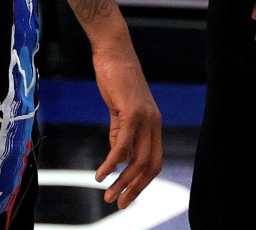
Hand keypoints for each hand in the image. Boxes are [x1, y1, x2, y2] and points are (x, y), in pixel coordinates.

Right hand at [91, 43, 162, 208]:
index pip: (154, 161)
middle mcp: (154, 123)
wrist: (113, 51)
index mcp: (153, 123)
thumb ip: (119, 131)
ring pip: (137, 160)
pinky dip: (111, 163)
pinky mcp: (132, 112)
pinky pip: (122, 146)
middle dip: (134, 188)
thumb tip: (117, 156)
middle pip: (150, 166)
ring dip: (123, 181)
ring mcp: (145, 118)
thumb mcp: (119, 109)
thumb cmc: (115, 77)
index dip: (142, 181)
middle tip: (118, 204)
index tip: (127, 195)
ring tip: (108, 194)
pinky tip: (101, 173)